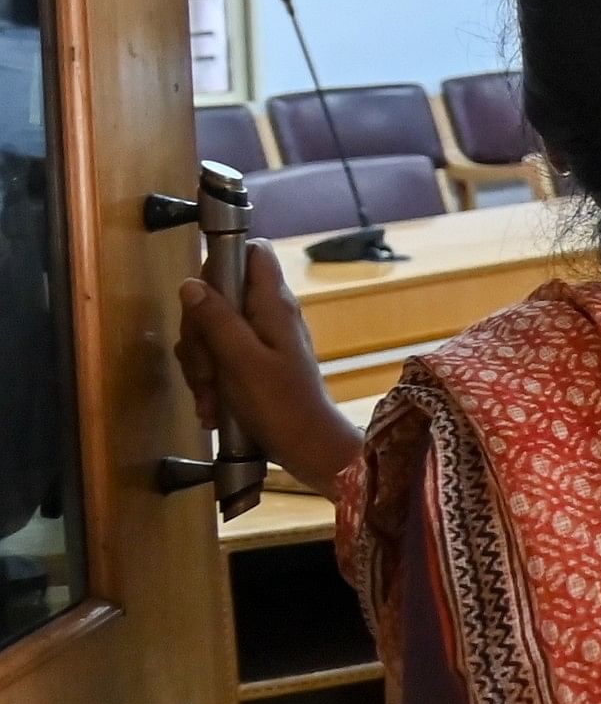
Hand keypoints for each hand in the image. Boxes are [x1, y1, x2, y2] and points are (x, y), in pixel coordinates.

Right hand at [175, 249, 363, 487]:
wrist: (307, 450)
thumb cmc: (282, 406)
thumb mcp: (243, 361)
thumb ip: (217, 320)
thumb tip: (190, 283)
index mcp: (273, 304)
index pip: (252, 253)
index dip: (221, 263)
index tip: (203, 298)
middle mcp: (266, 316)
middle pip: (215, 298)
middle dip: (199, 335)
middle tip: (208, 369)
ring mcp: (258, 341)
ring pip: (208, 333)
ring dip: (201, 368)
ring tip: (211, 398)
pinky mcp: (250, 365)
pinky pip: (215, 361)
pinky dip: (209, 385)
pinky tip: (212, 411)